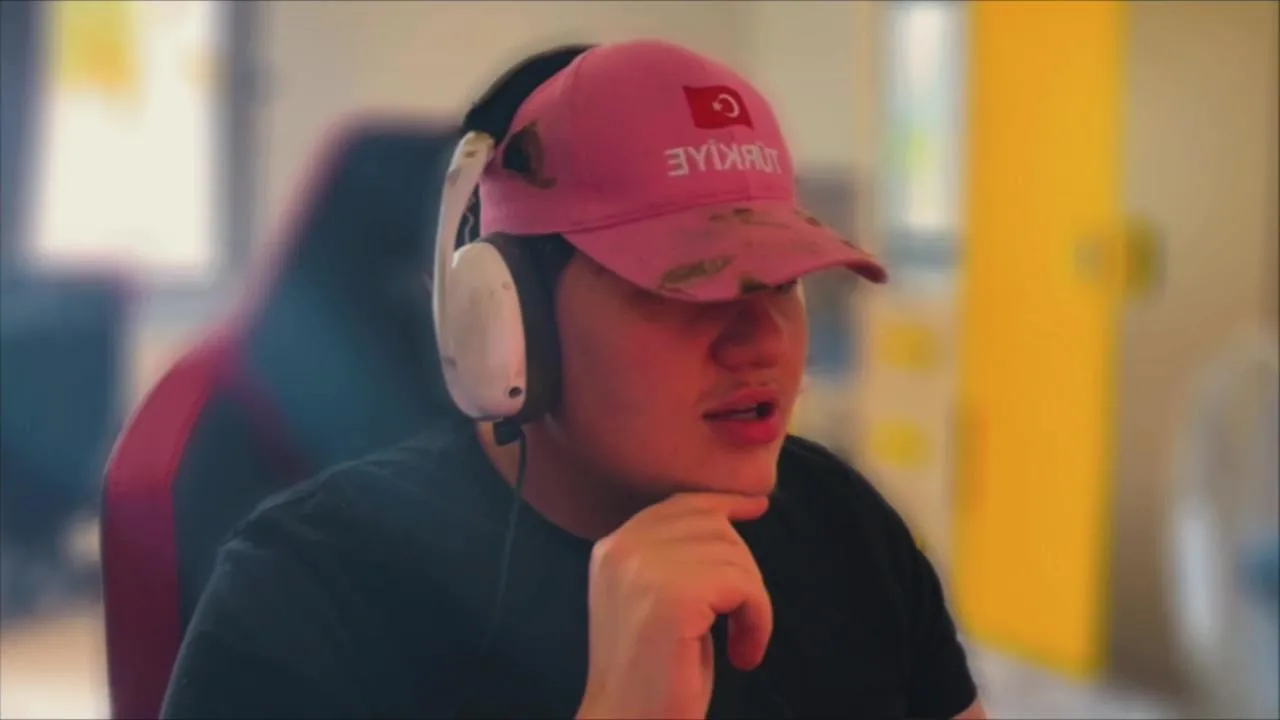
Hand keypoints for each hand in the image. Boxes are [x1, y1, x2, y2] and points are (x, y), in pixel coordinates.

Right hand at [577, 493, 772, 719]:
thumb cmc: (652, 676)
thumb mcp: (655, 600)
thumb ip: (676, 556)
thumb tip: (730, 515)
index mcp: (612, 548)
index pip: (679, 505)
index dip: (723, 503)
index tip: (756, 507)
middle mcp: (623, 548)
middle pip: (713, 525)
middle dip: (743, 569)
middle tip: (742, 620)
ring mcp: (645, 568)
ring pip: (734, 555)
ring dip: (752, 602)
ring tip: (741, 643)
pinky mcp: (675, 595)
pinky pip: (744, 586)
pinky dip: (758, 620)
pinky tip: (743, 654)